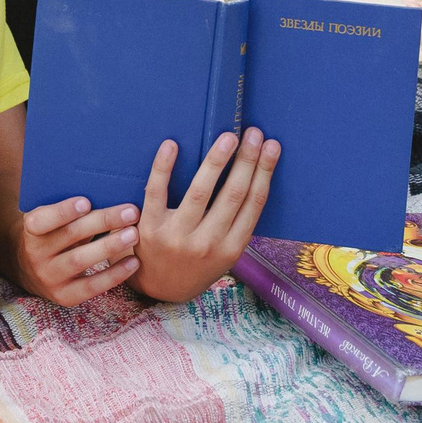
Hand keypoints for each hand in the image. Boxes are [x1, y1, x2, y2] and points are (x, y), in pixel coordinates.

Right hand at [14, 196, 140, 306]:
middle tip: (131, 212)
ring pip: (80, 261)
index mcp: (31, 229)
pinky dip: (114, 274)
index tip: (86, 201)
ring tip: (133, 234)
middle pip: (70, 236)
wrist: (30, 270)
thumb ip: (72, 209)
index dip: (63, 211)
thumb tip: (110, 190)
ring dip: (110, 247)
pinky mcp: (64, 296)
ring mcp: (49, 277)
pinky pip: (91, 287)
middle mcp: (36, 254)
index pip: (42, 220)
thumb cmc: (53, 234)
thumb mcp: (51, 219)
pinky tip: (133, 261)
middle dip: (102, 222)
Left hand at [127, 129, 278, 304]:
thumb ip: (236, 224)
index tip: (272, 146)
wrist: (157, 289)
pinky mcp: (150, 228)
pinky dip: (164, 167)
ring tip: (228, 137)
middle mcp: (207, 243)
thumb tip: (255, 176)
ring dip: (216, 161)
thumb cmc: (196, 264)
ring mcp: (177, 236)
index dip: (264, 172)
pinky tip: (172, 145)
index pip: (254, 204)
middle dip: (247, 161)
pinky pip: (156, 192)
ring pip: (200, 192)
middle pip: (233, 195)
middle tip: (254, 133)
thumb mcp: (225, 254)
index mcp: (231, 248)